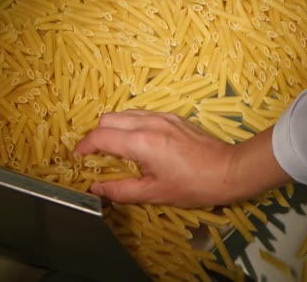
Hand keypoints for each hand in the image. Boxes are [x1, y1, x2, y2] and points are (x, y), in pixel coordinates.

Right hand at [74, 110, 290, 206]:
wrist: (228, 170)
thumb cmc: (192, 185)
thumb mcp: (154, 193)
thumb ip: (120, 190)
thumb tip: (96, 189)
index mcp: (141, 142)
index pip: (100, 136)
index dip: (84, 147)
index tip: (78, 158)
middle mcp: (148, 122)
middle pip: (108, 118)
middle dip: (96, 135)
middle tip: (97, 155)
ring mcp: (162, 116)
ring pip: (125, 113)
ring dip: (113, 128)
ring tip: (115, 149)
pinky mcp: (173, 117)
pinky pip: (142, 114)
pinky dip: (130, 125)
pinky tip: (138, 143)